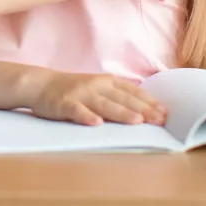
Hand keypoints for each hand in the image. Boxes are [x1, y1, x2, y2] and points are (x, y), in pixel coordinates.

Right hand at [31, 71, 166, 126]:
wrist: (40, 84)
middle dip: (142, 109)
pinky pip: (76, 111)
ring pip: (104, 104)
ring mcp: (80, 94)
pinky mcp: (64, 104)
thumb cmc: (73, 90)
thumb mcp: (97, 88)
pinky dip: (86, 116)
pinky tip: (96, 123)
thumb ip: (116, 97)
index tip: (165, 112)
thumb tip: (144, 111)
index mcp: (106, 81)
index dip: (149, 101)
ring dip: (121, 112)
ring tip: (137, 121)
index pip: (132, 91)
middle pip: (122, 98)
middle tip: (160, 120)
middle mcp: (96, 86)